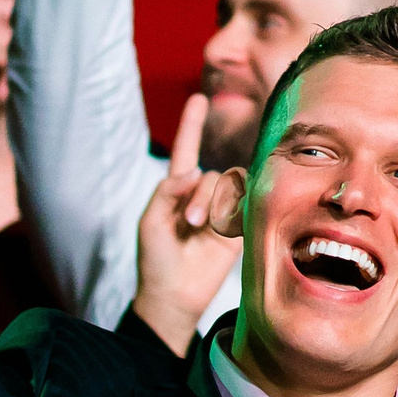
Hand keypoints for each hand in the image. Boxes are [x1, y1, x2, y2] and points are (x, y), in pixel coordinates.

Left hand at [132, 95, 242, 353]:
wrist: (173, 297)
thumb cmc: (155, 260)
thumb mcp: (150, 221)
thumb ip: (167, 192)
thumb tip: (195, 170)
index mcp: (176, 191)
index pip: (187, 150)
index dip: (192, 125)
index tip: (199, 99)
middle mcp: (202, 198)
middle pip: (212, 174)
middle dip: (202, 194)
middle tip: (190, 222)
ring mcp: (222, 214)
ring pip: (230, 190)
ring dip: (216, 203)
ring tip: (202, 228)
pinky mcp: (239, 232)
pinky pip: (247, 207)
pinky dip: (238, 209)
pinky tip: (227, 225)